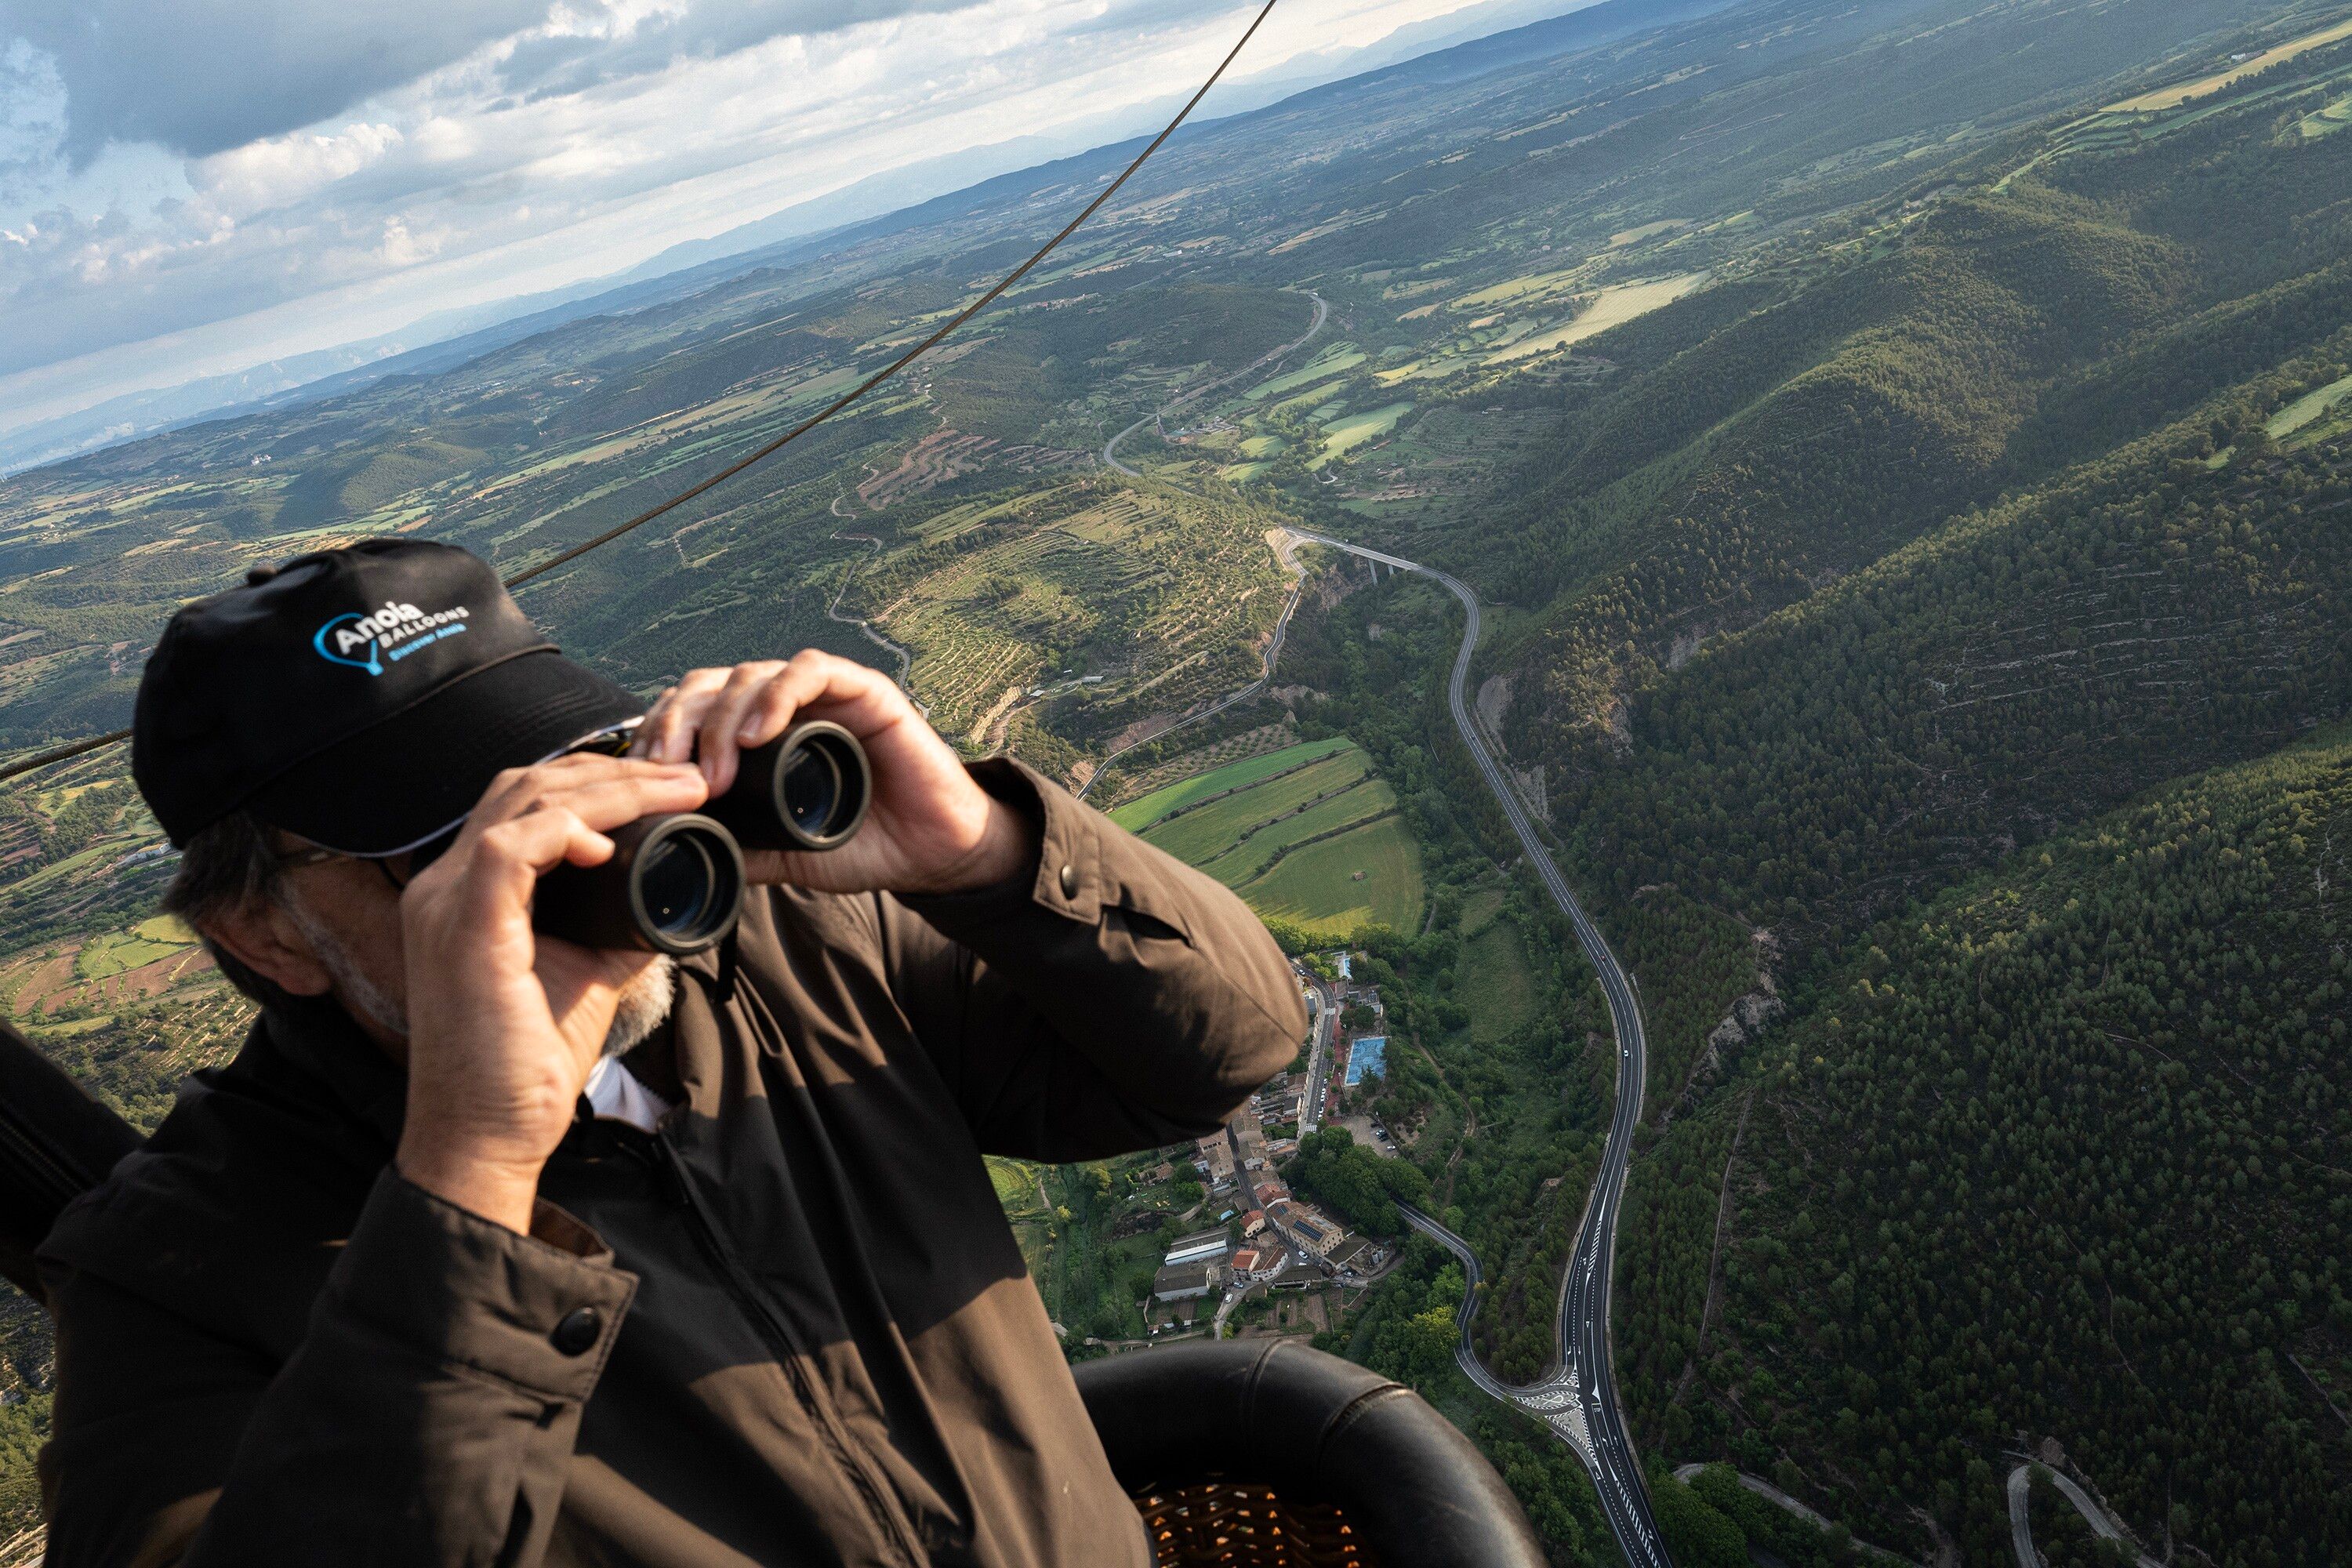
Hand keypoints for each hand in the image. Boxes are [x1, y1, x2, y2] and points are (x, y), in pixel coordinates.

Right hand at [395, 753, 710, 1232]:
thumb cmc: (526, 1064)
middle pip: (525, 785)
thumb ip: (619, 924)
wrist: (487, 1137)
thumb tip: (672, 894)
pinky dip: (563, 832)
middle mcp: (443, 885)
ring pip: (522, 802)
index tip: (670, 786)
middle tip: (686, 777)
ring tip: (674, 792)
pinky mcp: (463, 933)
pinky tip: (607, 844)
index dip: (598, 781)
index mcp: (466, 891)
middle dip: (613, 771)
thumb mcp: (587, 973)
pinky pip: (506, 850)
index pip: (525, 801)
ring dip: (607, 790)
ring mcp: (445, 904)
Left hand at [636, 651, 1033, 894]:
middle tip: (664, 770)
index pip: (691, 712)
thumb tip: (673, 856)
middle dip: (677, 724)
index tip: (638, 778)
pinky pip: (812, 671)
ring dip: (722, 718)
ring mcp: (823, 693)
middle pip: (709, 686)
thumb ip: (736, 847)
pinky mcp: (864, 690)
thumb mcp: (782, 854)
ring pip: (751, 675)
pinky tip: (758, 733)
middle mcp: (785, 705)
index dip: (657, 734)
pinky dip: (779, 695)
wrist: (934, 853)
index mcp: (759, 734)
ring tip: (714, 769)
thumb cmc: (864, 844)